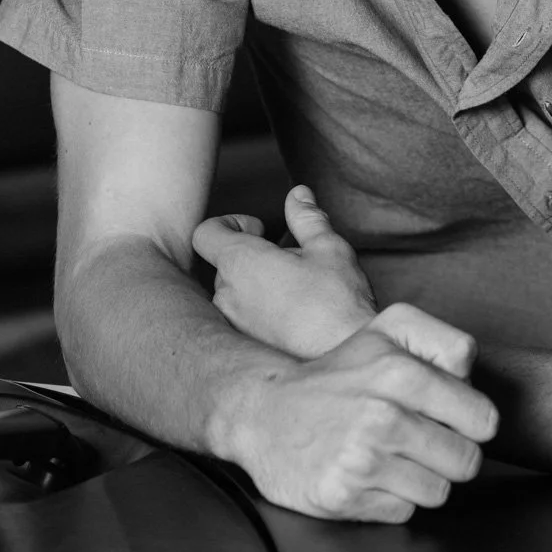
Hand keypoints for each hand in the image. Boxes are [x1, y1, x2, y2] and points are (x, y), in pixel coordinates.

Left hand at [192, 185, 376, 358]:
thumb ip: (307, 217)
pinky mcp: (243, 348)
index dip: (230, 223)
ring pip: (234, 293)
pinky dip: (259, 312)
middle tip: (292, 261)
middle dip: (254, 255)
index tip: (260, 229)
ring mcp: (232, 326)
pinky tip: (292, 318)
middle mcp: (226, 295)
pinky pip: (241, 320)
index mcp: (241, 263)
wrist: (345, 358)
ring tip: (295, 292)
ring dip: (257, 285)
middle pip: (223, 263)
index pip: (205, 233)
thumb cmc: (338, 303)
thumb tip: (298, 193)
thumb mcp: (328, 248)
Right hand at [228, 301, 498, 522]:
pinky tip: (368, 474)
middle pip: (467, 461)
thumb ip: (444, 342)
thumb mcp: (389, 330)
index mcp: (400, 371)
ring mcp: (361, 460)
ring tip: (391, 454)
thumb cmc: (339, 373)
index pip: (483, 419)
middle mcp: (382, 416)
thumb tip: (473, 377)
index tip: (449, 416)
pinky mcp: (343, 496)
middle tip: (419, 438)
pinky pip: (403, 512)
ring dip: (421, 478)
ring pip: (439, 491)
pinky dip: (392, 498)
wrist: (265, 412)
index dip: (471, 421)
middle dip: (450, 453)